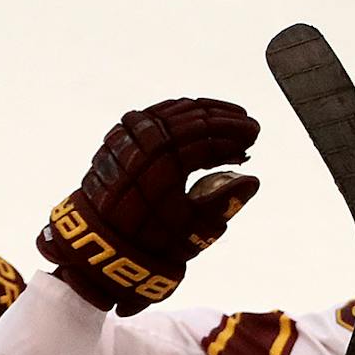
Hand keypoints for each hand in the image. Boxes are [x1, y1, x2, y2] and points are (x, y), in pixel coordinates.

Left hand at [35, 97, 260, 316]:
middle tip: (248, 125)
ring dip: (203, 112)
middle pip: (195, 119)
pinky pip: (155, 114)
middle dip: (225, 120)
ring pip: (174, 111)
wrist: (99, 244)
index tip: (255, 138)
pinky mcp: (120, 136)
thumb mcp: (193, 231)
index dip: (236, 137)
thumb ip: (225, 202)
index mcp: (170, 161)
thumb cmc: (151, 242)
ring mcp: (132, 134)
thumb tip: (252, 179)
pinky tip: (192, 117)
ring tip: (226, 117)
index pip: (211, 139)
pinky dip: (177, 113)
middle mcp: (150, 141)